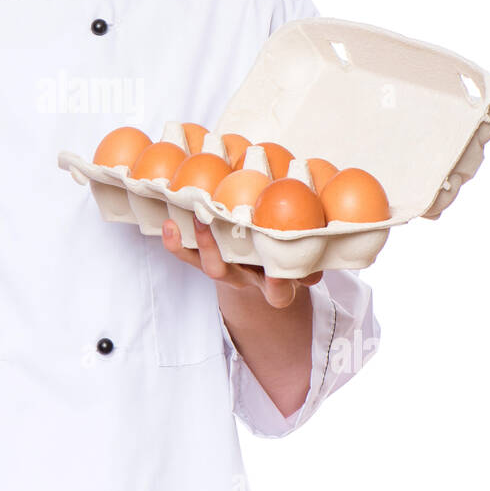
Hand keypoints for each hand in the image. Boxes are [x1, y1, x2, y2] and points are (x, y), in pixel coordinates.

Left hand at [162, 215, 321, 308]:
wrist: (263, 276)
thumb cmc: (289, 253)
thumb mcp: (306, 253)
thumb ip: (316, 237)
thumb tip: (320, 200)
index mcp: (276, 281)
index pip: (279, 290)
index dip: (278, 282)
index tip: (277, 271)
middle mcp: (249, 279)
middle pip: (235, 278)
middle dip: (225, 260)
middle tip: (213, 232)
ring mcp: (227, 271)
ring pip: (210, 266)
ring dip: (200, 244)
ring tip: (196, 217)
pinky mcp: (206, 261)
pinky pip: (188, 256)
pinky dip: (177, 243)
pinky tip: (170, 224)